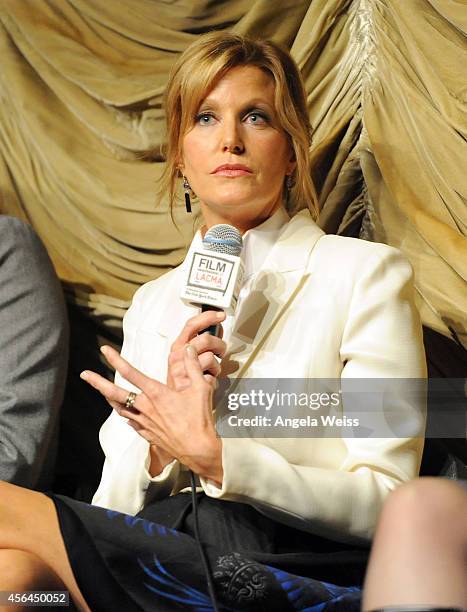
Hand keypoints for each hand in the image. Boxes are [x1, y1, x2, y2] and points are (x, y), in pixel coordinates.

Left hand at [81, 344, 222, 483]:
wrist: (198, 450)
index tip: (105, 350)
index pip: (131, 373)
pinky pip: (131, 423)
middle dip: (98, 382)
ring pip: (120, 409)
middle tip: (85, 374)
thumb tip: (188, 349)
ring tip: (103, 392)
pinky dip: (126, 416)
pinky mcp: (148, 435)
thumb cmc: (200, 420)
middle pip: (115, 393)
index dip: (116, 360)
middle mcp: (146, 408)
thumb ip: (192, 367)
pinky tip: (125, 415)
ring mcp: (144, 423)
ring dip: (110, 399)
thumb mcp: (200, 388)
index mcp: (156, 394)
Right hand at [167, 310, 226, 390]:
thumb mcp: (187, 357)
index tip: (220, 315)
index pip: (191, 325)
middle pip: (206, 339)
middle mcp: (178, 356)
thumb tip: (217, 330)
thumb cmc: (184, 378)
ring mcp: (183, 369)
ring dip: (216, 366)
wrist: (175, 402)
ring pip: (211, 358)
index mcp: (178, 346)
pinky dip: (213, 379)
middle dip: (219, 345)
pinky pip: (212, 375)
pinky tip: (207, 380)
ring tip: (211, 371)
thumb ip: (200, 343)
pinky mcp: (189, 382)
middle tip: (221, 351)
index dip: (207, 317)